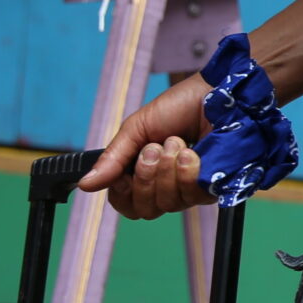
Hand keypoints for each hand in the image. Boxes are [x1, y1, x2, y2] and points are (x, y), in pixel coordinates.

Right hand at [77, 75, 212, 219]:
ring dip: (167, 169)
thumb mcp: (137, 128)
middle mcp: (168, 186)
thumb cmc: (179, 107)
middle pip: (145, 209)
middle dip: (145, 176)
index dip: (123, 191)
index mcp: (146, 174)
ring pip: (168, 204)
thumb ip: (113, 158)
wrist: (216, 93)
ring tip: (177, 143)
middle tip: (155, 147)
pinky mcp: (214, 188)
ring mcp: (191, 189)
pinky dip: (186, 172)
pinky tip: (192, 153)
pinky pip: (192, 196)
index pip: (126, 204)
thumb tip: (85, 184)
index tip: (128, 165)